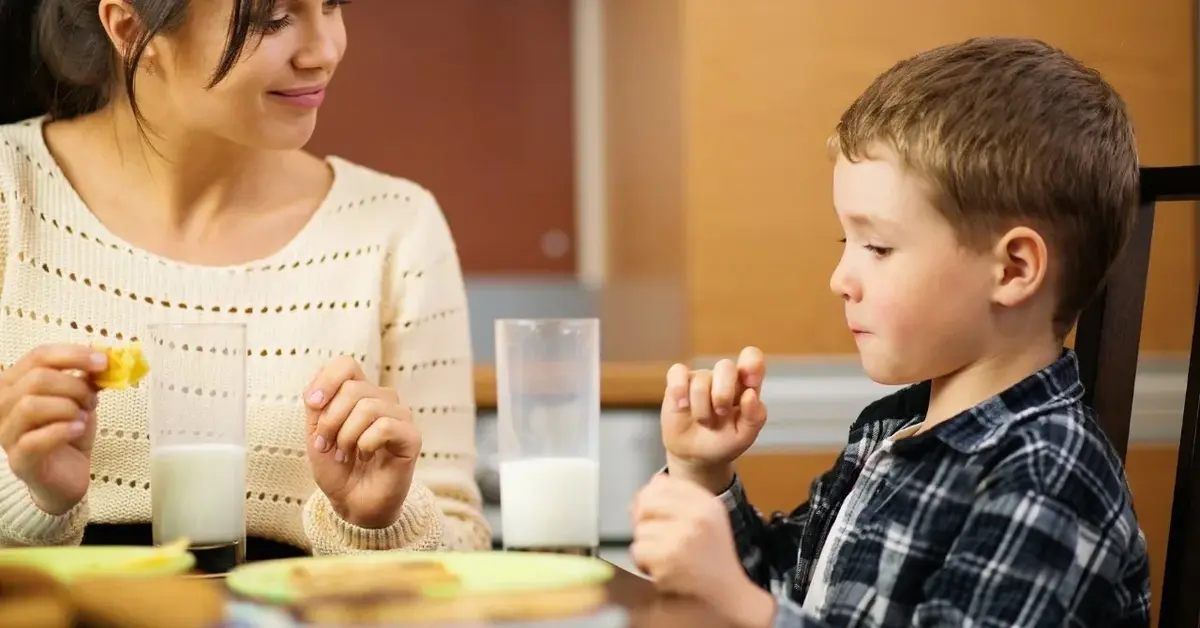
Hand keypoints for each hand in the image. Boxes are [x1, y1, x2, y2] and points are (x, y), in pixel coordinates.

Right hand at [0, 344, 105, 514]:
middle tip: (92, 400)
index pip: (39, 356)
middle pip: (37, 379)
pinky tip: (78, 429)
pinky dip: (62, 430)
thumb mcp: (81, 399)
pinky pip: (33, 440)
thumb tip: (104, 360)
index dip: (73, 355)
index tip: (103, 362)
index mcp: (16, 383)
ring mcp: (7, 433)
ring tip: (83, 417)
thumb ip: (88, 379)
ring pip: (30, 406)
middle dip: (74, 386)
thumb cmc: (69, 433)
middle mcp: (3, 405)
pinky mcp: (19, 460)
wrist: (68, 475)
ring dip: (67, 408)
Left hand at [304, 356, 420, 528]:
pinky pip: (384, 427)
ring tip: (346, 454)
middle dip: (331, 421)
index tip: (313, 405)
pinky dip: (366, 444)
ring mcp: (400, 417)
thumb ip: (316, 406)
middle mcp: (383, 399)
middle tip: (328, 445)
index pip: (347, 364)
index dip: (326, 380)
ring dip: (347, 436)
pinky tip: (367, 456)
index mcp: (361, 393)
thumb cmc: (338, 468)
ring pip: (368, 407)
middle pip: (352, 388)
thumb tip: (317, 387)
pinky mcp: (411, 437)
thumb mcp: (316, 433)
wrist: (353, 503)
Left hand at [631, 474, 776, 627]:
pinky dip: (644, 563)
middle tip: (656, 537)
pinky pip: (638, 551)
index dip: (650, 498)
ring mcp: (683, 538)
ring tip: (665, 556)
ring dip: (646, 546)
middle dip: (644, 521)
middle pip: (646, 504)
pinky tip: (663, 568)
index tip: (655, 514)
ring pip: (640, 530)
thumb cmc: (714, 557)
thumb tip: (651, 484)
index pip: (661, 483)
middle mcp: (697, 516)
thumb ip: (680, 498)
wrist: (727, 593)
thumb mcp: (707, 518)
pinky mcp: (668, 559)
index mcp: (706, 503)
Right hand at [661, 346, 767, 491]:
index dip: (752, 363)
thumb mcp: (744, 436)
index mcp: (745, 386)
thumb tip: (750, 394)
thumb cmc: (723, 442)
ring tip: (703, 421)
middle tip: (721, 414)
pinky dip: (679, 390)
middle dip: (722, 395)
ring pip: (701, 380)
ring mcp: (701, 378)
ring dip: (702, 409)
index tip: (750, 383)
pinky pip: (677, 372)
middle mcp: (724, 378)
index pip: (752, 358)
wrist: (695, 456)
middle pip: (725, 366)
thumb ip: (754, 417)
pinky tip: (682, 406)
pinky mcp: (678, 381)